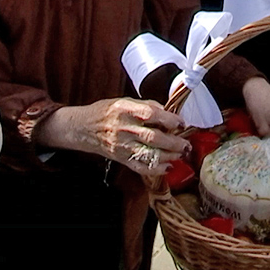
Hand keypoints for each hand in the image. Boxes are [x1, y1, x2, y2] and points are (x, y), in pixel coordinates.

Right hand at [36, 98, 190, 176]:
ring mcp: (122, 146)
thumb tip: (168, 111)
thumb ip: (147, 105)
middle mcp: (123, 128)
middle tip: (186, 144)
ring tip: (181, 154)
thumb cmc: (106, 112)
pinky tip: (167, 167)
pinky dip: (155, 169)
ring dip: (168, 156)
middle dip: (173, 142)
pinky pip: (140, 167)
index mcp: (125, 110)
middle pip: (152, 137)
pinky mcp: (121, 158)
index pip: (150, 114)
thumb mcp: (124, 100)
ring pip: (148, 154)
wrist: (83, 128)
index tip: (181, 122)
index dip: (168, 119)